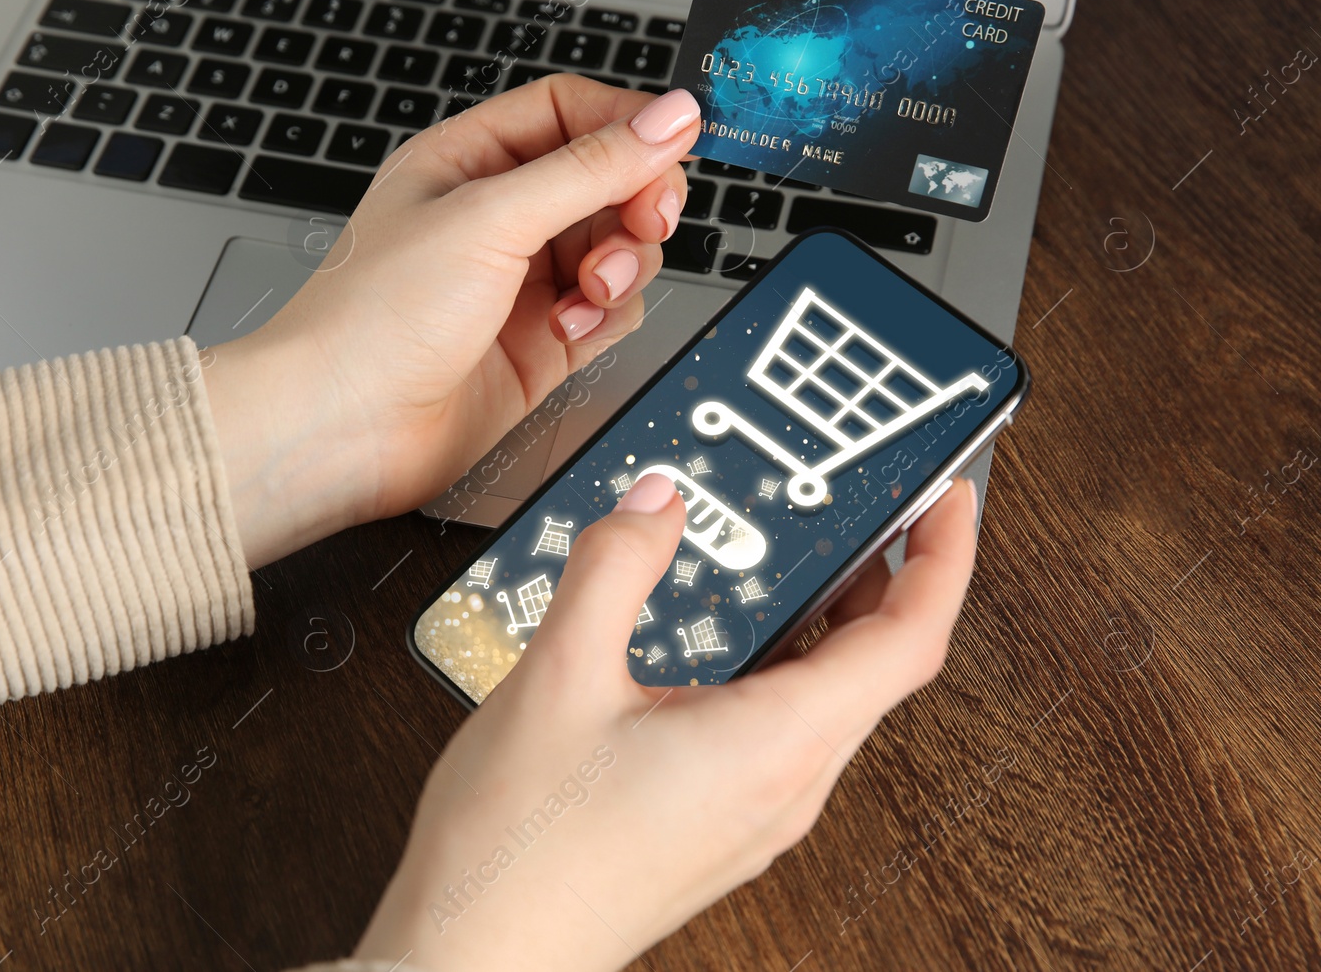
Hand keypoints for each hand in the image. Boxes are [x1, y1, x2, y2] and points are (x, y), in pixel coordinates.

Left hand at [203, 76, 700, 567]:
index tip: (675, 141)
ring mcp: (521, 282)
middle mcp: (497, 217)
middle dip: (636, 200)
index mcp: (468, 161)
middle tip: (646, 220)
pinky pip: (609, 311)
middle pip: (607, 181)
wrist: (343, 428)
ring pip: (618, 248)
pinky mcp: (541, 343)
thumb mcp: (490, 218)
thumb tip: (668, 117)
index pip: (570, 113)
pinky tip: (567, 329)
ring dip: (621, 265)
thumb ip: (590, 167)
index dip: (627, 122)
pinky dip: (606, 317)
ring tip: (589, 289)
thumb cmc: (373, 319)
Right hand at [352, 472, 979, 971]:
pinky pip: (783, 733)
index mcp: (773, 744)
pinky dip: (779, 667)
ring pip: (828, 703)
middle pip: (876, 669)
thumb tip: (657, 503)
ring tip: (788, 562)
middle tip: (863, 511)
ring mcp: (757, 817)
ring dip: (826, 625)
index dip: (942, 558)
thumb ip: (616, 567)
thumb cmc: (520, 849)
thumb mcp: (560, 674)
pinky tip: (721, 641)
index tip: (946, 500)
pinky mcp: (722, 829)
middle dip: (883, 578)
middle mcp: (784, 788)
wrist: (479, 953)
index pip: (909, 641)